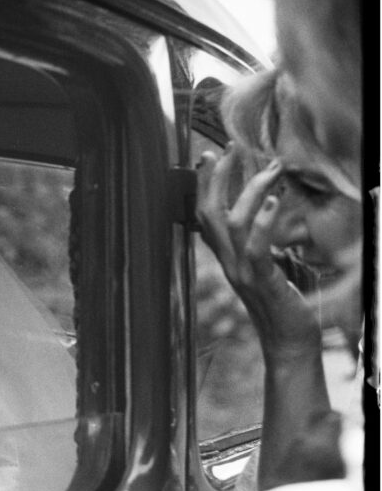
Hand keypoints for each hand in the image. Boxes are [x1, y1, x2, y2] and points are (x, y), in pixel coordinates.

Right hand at [195, 149, 320, 355]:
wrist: (289, 342)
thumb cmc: (285, 303)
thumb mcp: (269, 267)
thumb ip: (260, 242)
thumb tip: (267, 213)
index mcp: (226, 257)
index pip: (204, 215)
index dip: (202, 184)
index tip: (208, 155)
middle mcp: (227, 262)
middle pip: (209, 213)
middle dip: (217, 177)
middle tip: (229, 149)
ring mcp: (242, 273)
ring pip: (231, 224)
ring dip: (250, 191)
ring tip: (271, 169)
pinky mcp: (262, 282)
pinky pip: (256, 248)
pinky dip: (264, 222)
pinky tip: (276, 203)